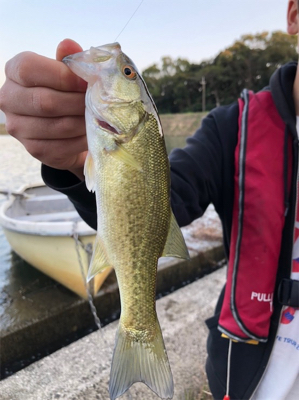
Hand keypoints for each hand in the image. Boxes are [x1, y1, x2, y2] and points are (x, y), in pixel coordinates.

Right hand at [0, 39, 87, 179]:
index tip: (87, 82)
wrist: (65, 128)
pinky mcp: (35, 149)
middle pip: (45, 102)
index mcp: (15, 72)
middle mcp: (9, 99)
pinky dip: (83, 139)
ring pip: (57, 126)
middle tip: (99, 104)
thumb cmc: (67, 93)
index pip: (29, 70)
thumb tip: (68, 44)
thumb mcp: (69, 73)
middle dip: (77, 103)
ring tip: (100, 118)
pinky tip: (94, 133)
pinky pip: (63, 145)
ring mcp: (19, 127)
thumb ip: (69, 61)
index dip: (62, 76)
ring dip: (84, 122)